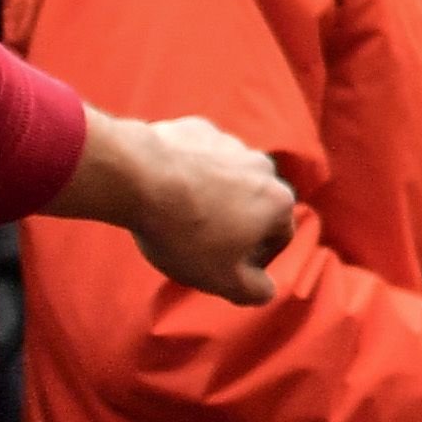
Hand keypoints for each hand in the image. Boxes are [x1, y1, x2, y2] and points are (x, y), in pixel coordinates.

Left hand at [51, 108, 296, 303]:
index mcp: (278, 202)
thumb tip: (268, 290)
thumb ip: (254, 290)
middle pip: (256, 203)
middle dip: (236, 222)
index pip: (280, 237)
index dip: (256, 258)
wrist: (140, 178)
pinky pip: (201, 156)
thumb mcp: (221, 278)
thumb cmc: (185, 232)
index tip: (226, 268)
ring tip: (179, 214)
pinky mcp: (201, 130)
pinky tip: (166, 188)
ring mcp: (232, 144)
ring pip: (229, 177)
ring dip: (214, 195)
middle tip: (201, 241)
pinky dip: (190, 170)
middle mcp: (264, 168)